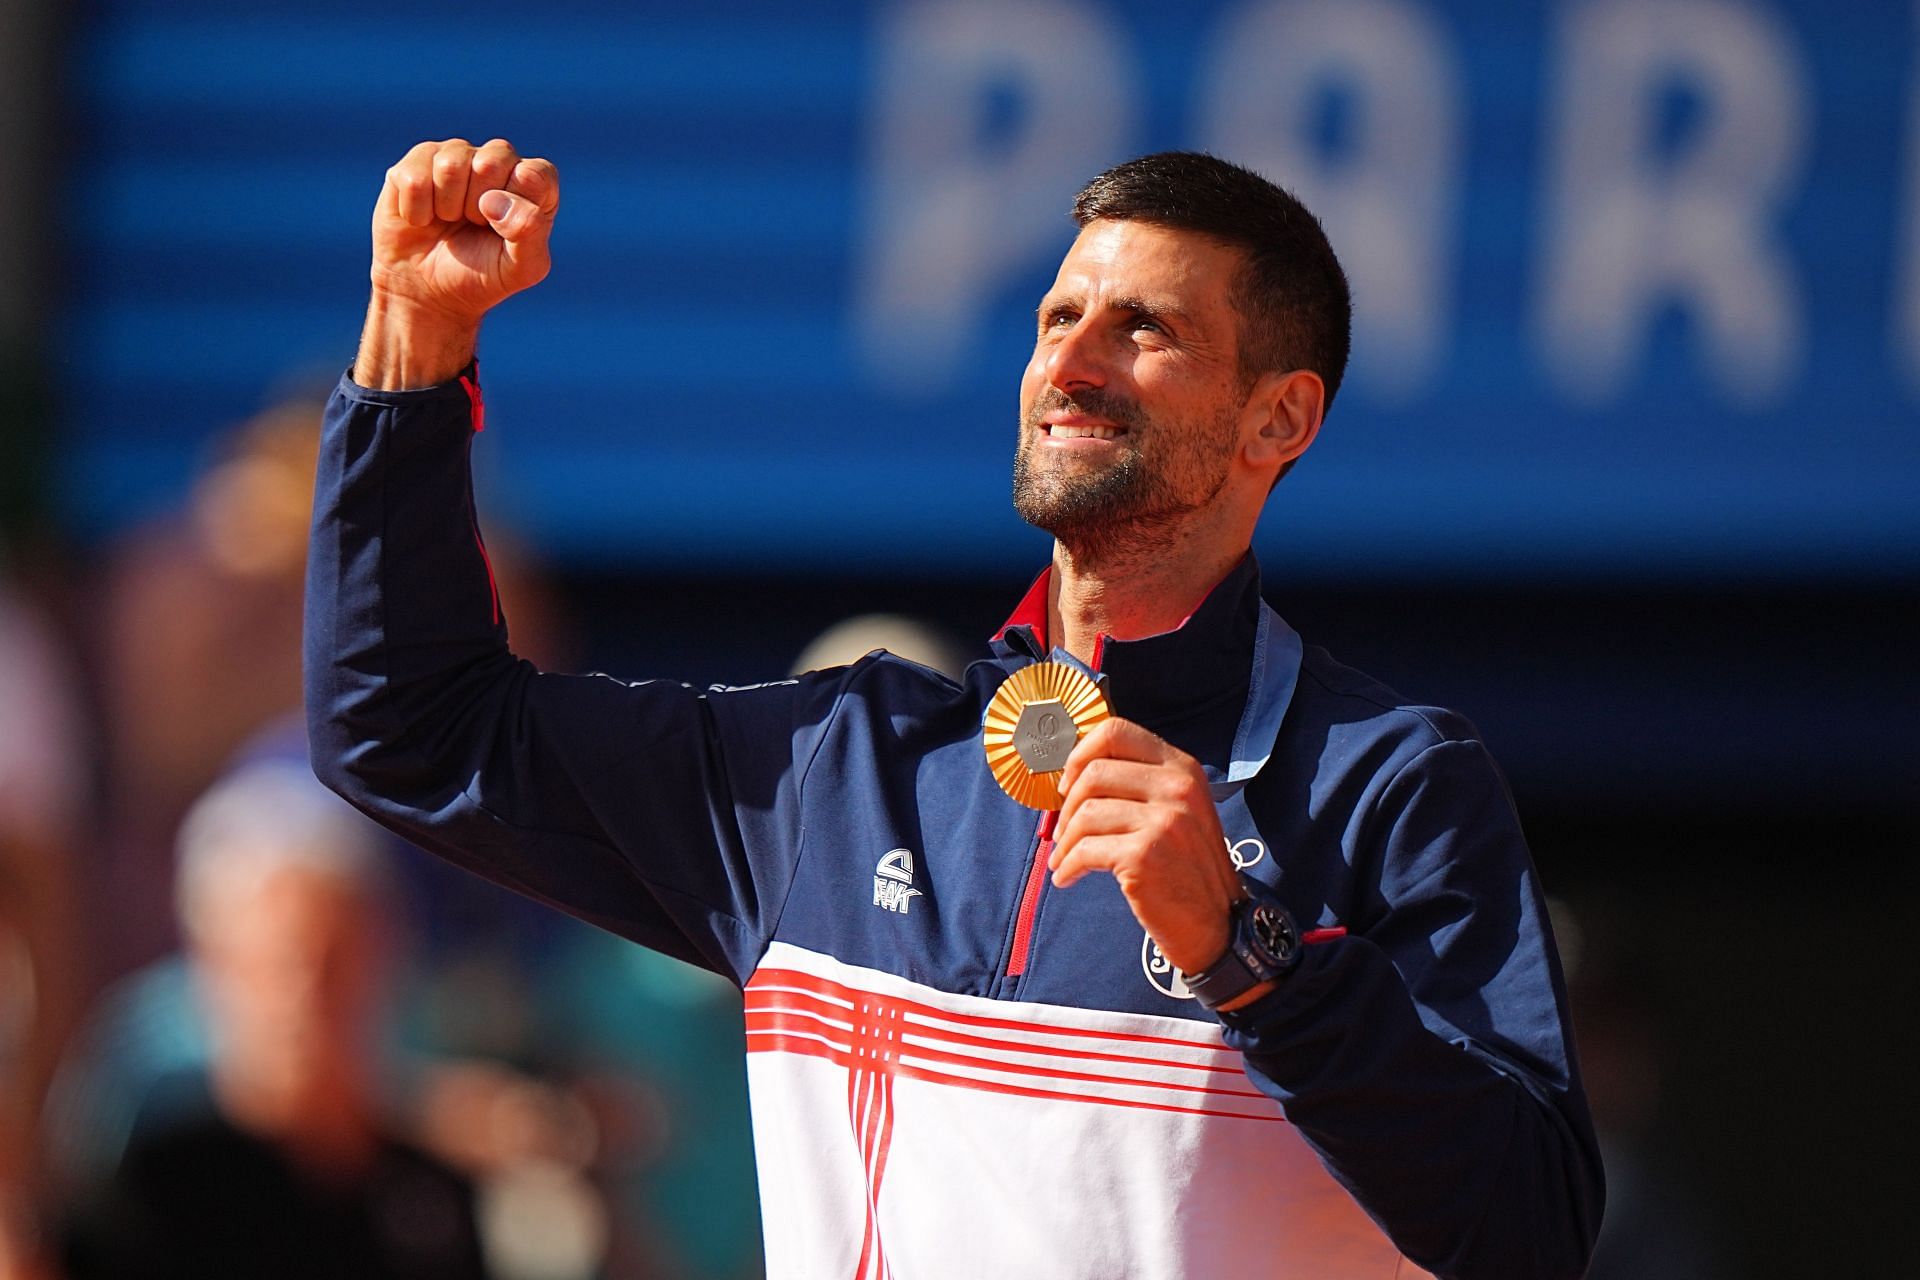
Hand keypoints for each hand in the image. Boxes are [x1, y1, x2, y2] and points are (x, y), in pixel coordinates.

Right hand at [354, 138, 559, 388]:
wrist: (430, 292)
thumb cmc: (484, 276)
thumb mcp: (522, 268)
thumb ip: (530, 232)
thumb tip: (494, 200)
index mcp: (532, 183)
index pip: (535, 174)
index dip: (516, 206)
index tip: (504, 229)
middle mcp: (496, 160)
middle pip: (491, 162)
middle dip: (479, 207)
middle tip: (475, 226)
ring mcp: (455, 156)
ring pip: (450, 164)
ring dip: (447, 207)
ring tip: (449, 221)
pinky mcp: (416, 162)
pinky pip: (414, 178)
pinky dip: (417, 211)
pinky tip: (422, 220)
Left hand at [1049, 718, 1242, 976]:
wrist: (1216, 925)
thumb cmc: (1185, 867)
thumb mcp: (1178, 811)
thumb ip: (1139, 785)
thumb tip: (1074, 773)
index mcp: (1182, 768)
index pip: (1117, 732)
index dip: (1081, 754)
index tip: (1068, 783)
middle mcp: (1177, 787)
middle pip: (1093, 773)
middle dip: (1067, 806)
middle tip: (1063, 832)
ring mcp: (1164, 820)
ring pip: (1084, 814)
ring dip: (1064, 842)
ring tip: (1064, 859)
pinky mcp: (1144, 855)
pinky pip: (1084, 851)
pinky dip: (1067, 866)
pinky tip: (1067, 877)